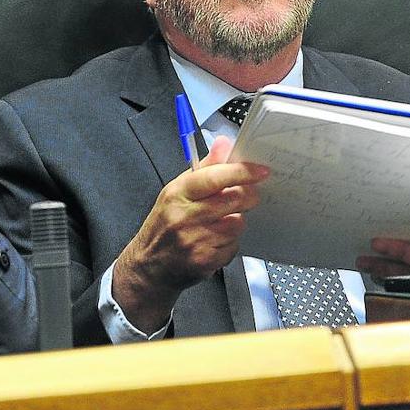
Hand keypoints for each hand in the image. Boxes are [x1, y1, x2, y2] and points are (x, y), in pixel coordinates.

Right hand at [112, 136, 267, 332]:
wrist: (148, 266)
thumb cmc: (164, 225)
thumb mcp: (176, 192)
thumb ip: (205, 168)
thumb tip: (224, 143)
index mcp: (177, 193)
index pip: (216, 177)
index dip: (243, 172)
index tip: (261, 171)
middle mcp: (184, 216)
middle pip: (233, 199)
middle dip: (248, 195)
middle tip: (249, 195)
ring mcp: (195, 241)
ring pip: (237, 223)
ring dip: (236, 221)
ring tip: (222, 222)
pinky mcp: (205, 261)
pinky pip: (233, 246)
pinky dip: (230, 242)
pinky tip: (215, 241)